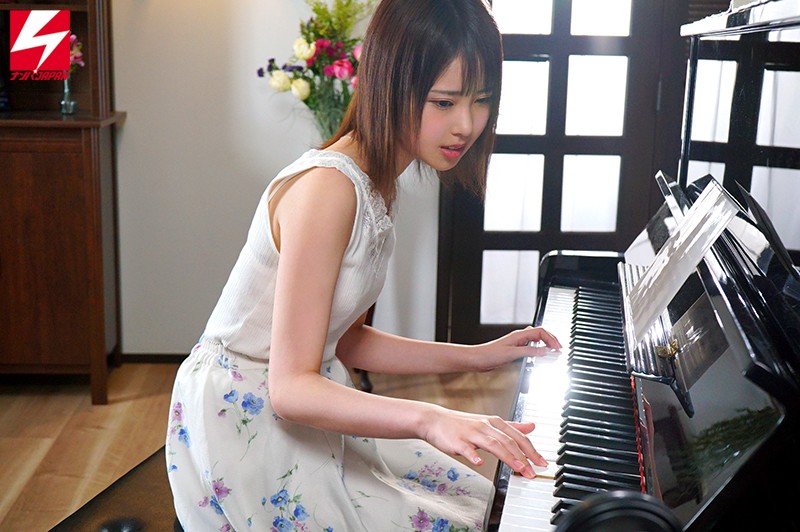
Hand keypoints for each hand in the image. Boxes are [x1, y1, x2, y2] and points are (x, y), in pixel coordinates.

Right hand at [421, 406, 547, 478]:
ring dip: (507, 456)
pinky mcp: (458, 441)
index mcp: (494, 422)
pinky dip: (474, 455)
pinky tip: (479, 462)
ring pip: (493, 444)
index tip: (542, 462)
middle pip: (508, 441)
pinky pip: (467, 448)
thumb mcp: (489, 422)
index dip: (531, 450)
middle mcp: (485, 426)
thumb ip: (511, 426)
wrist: (435, 420)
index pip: (517, 436)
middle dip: (523, 457)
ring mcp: (471, 433)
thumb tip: (532, 426)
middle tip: (533, 471)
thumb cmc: (462, 424)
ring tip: (518, 468)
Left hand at [474, 326, 561, 369]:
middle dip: (551, 339)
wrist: (477, 359)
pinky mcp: (514, 350)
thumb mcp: (512, 353)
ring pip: (535, 339)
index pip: (541, 332)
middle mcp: (519, 337)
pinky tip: (539, 355)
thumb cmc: (490, 354)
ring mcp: (516, 343)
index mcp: (519, 335)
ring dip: (545, 343)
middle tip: (559, 348)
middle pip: (540, 333)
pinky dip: (538, 349)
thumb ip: (529, 351)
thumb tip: (544, 350)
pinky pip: (530, 346)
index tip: (557, 348)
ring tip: (552, 350)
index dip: (551, 339)